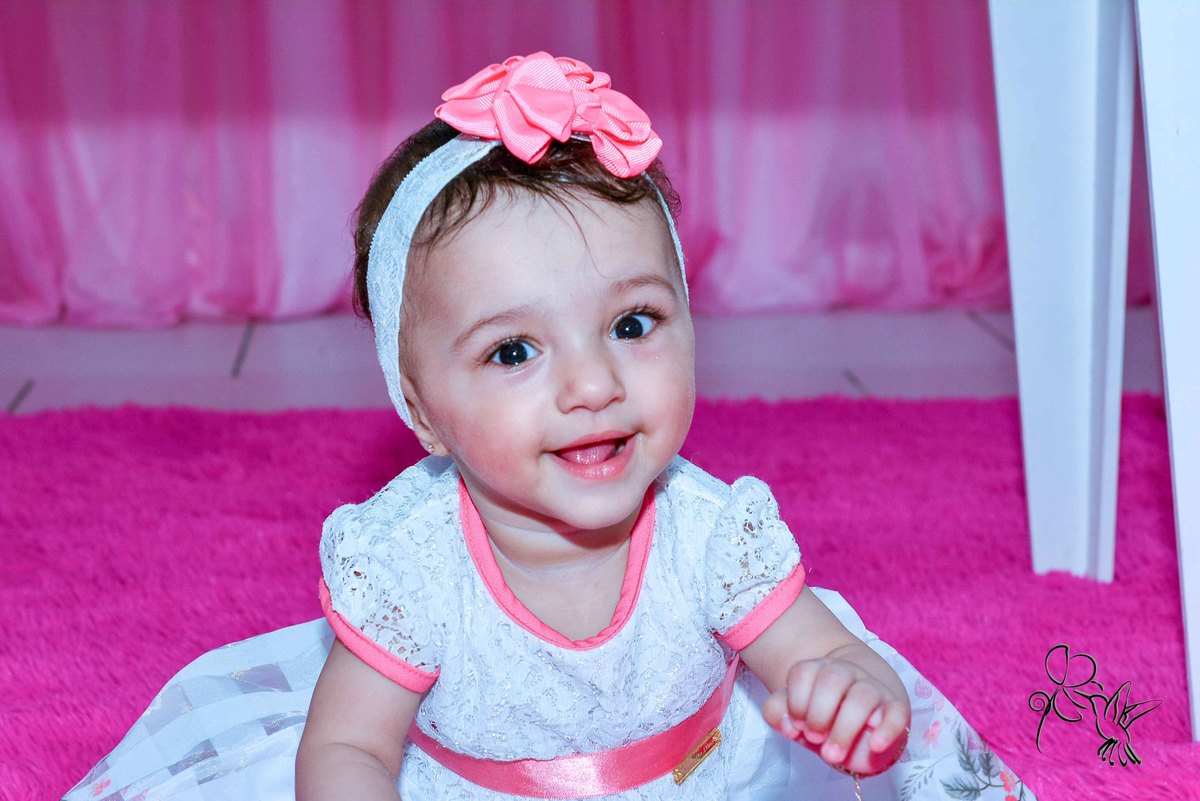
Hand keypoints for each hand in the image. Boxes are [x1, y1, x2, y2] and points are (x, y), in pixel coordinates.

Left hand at [762, 657, 909, 775]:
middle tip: (814, 739)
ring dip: (844, 729)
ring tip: (831, 754)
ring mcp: (873, 689)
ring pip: (862, 696)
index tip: (797, 725)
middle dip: (818, 715)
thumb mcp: (797, 719)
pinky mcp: (896, 710)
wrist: (863, 726)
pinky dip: (887, 730)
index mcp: (819, 670)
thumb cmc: (824, 720)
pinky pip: (896, 714)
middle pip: (832, 679)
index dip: (795, 702)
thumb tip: (788, 724)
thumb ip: (779, 714)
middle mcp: (847, 673)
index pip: (803, 671)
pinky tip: (874, 745)